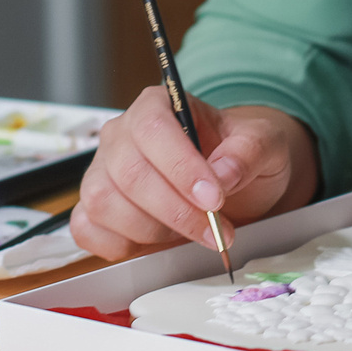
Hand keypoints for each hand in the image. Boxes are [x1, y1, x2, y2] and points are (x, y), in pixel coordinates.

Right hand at [69, 88, 317, 260]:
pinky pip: (87, 229)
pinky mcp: (95, 209)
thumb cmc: (240, 155)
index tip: (215, 199)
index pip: (153, 129)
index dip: (181, 167)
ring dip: (153, 231)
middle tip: (217, 231)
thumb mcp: (263, 143)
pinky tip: (156, 243)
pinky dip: (118, 245)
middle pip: (129, 173)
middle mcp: (120, 135)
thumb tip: (222, 174)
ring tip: (193, 233)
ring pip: (105, 204)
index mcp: (157, 105)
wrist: (232, 182)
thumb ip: (248, 152)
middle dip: (176, 211)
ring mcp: (102, 172)